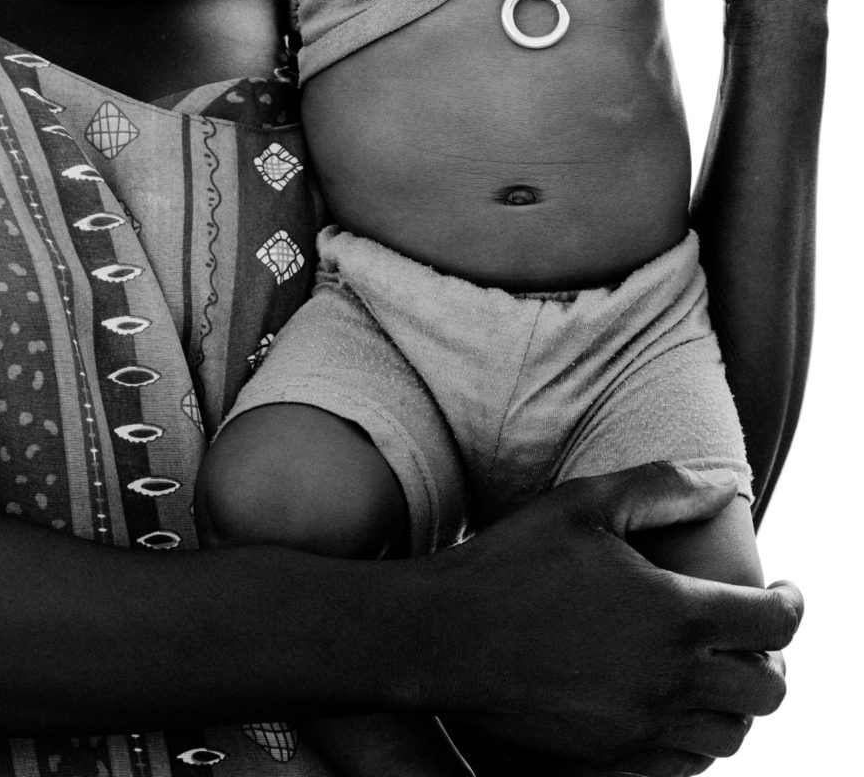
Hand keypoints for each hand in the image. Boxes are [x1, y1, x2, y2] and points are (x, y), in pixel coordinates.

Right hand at [427, 464, 796, 773]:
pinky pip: (682, 765)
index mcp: (672, 617)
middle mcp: (668, 683)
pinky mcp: (612, 763)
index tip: (786, 592)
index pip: (773, 625)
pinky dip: (693, 737)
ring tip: (712, 671)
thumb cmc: (511, 563)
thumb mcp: (583, 504)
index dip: (792, 604)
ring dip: (735, 704)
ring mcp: (641, 731)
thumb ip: (660, 487)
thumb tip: (721, 487)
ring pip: (730, 736)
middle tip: (751, 635)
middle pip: (766, 692)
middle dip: (772, 661)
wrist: (443, 639)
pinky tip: (669, 704)